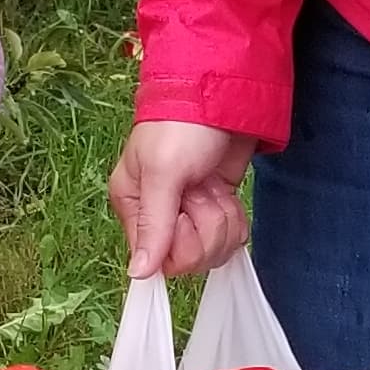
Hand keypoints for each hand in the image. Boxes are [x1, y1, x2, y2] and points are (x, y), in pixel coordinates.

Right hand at [111, 117, 255, 281]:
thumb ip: (152, 224)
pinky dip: (235, 216)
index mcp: (133, 205)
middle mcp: (159, 215)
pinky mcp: (217, 207)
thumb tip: (137, 273)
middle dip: (205, 227)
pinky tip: (226, 192)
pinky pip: (231, 237)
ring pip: (214, 250)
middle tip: (200, 191)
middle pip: (189, 259)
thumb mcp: (162, 171)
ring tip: (212, 185)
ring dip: (222, 218)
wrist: (224, 96)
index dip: (180, 243)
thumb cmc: (183, 124)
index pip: (156, 259)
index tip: (183, 213)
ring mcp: (191, 213)